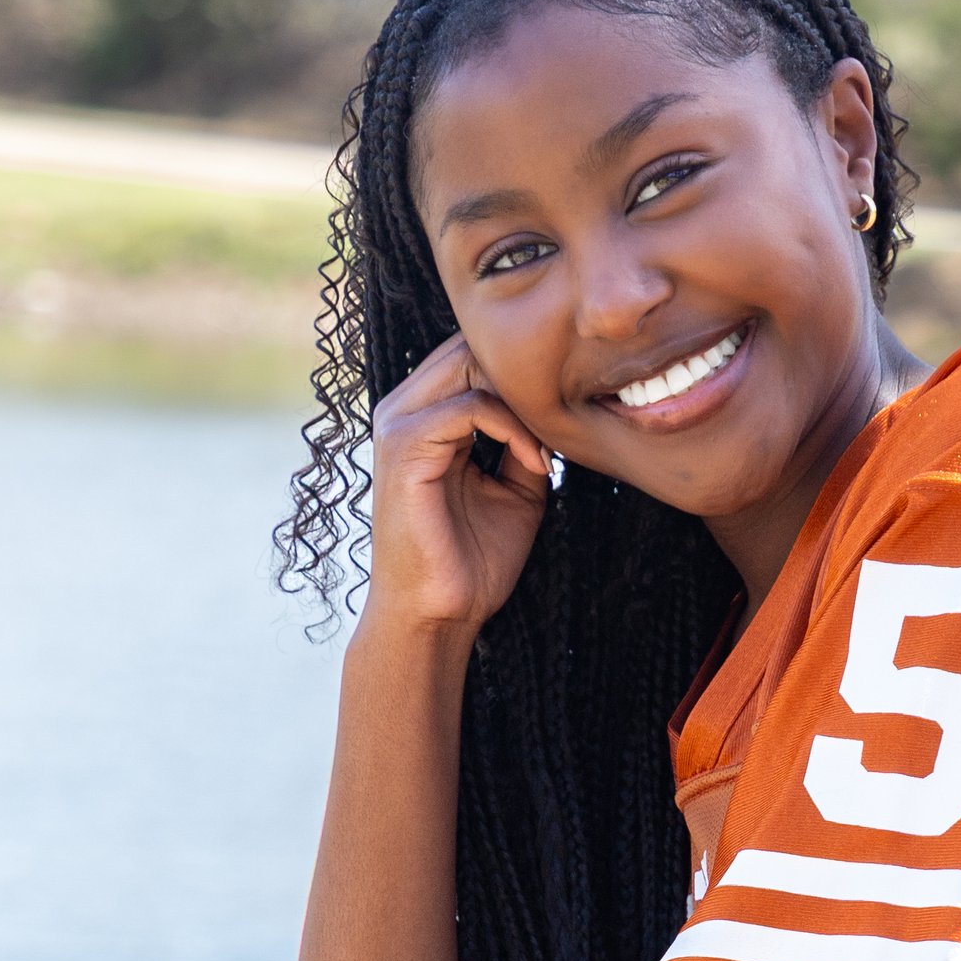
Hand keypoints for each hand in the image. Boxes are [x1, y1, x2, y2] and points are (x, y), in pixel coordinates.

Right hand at [362, 335, 552, 642]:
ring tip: (548, 449)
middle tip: (561, 421)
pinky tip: (537, 464)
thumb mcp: (515, 488)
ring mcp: (397, 425)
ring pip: (467, 365)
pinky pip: (468, 407)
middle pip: (467, 347)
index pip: (471, 355)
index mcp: (423, 416)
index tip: (564, 419)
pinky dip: (513, 429)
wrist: (439, 614)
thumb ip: (525, 441)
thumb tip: (556, 407)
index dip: (523, 375)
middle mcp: (402, 410)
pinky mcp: (403, 447)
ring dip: (522, 402)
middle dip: (524, 378)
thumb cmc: (470, 561)